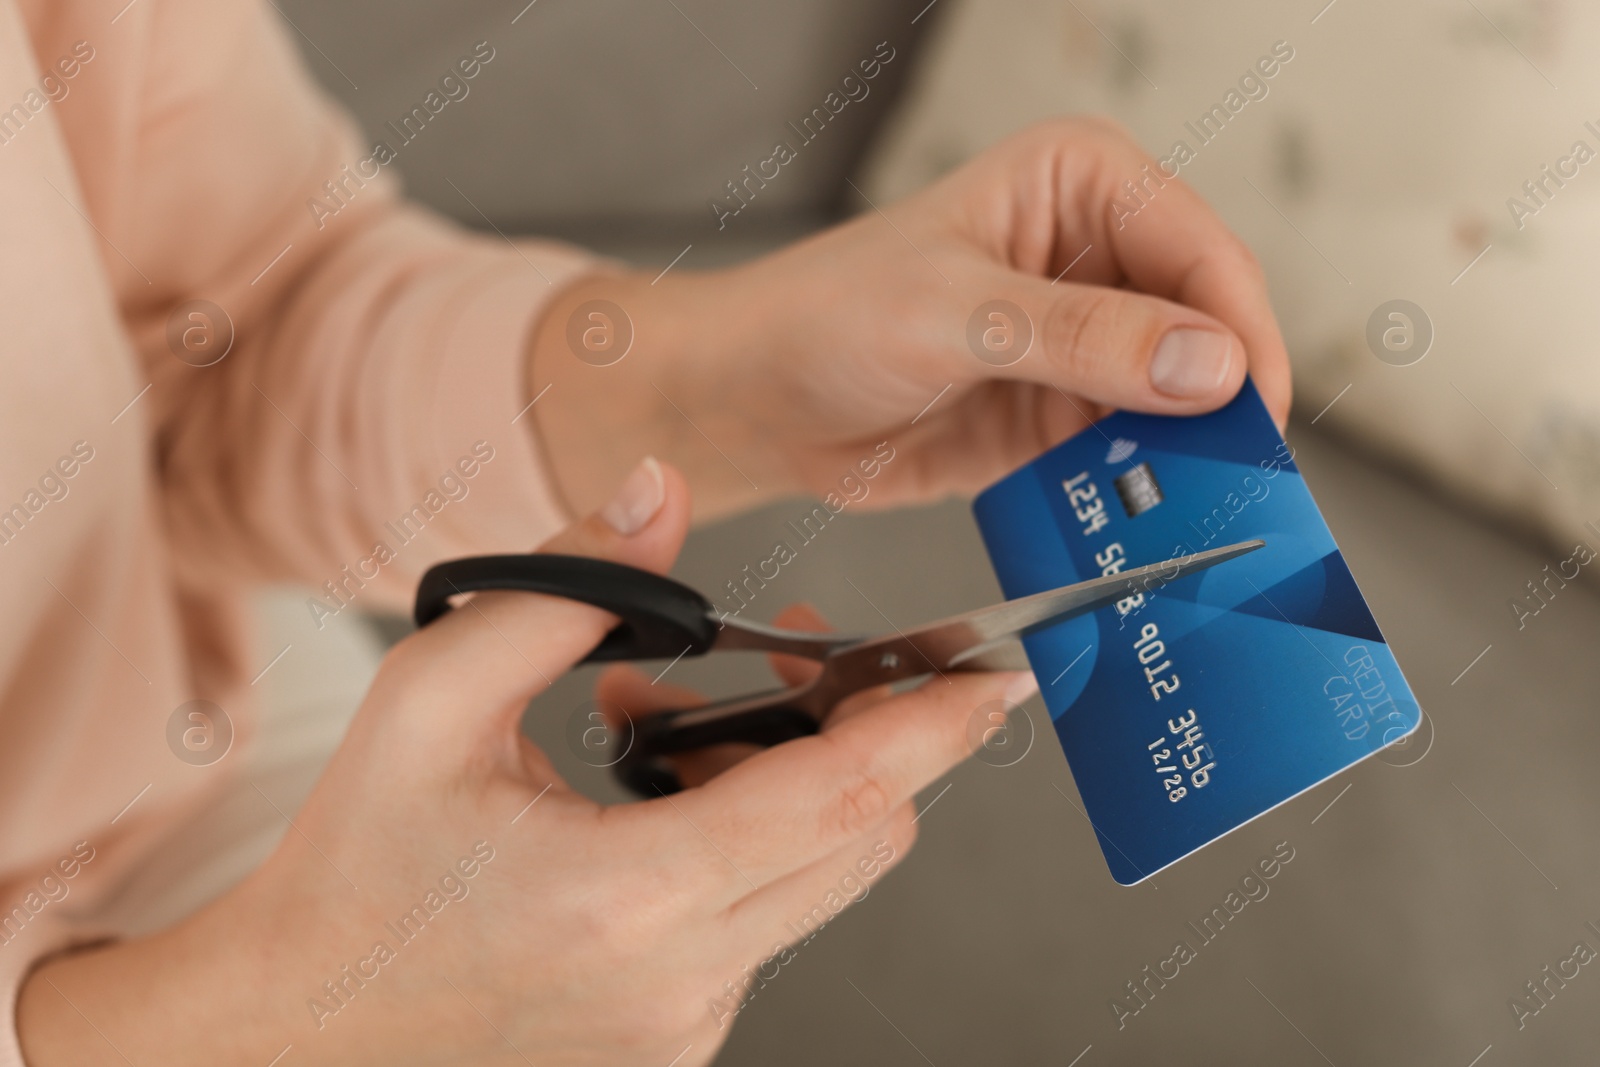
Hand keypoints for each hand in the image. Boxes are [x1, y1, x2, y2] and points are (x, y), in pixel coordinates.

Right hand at [18, 458, 1033, 1066]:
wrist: (299, 1022)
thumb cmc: (355, 868)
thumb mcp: (429, 699)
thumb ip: (561, 589)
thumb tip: (653, 495)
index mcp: (629, 895)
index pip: (839, 796)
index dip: (929, 728)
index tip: (991, 678)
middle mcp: (679, 976)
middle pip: (862, 836)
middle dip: (861, 734)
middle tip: (799, 665)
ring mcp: (685, 1021)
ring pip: (825, 879)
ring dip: (790, 787)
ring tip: (668, 735)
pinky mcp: (678, 1039)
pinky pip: (772, 922)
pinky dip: (750, 848)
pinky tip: (658, 807)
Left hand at [529, 117, 1290, 518]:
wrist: (754, 399)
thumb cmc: (823, 316)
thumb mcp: (955, 314)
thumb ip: (1083, 339)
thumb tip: (1204, 362)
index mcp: (1079, 187)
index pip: (1199, 251)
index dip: (1237, 331)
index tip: (1247, 409)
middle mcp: (1093, 260)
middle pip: (1203, 332)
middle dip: (1219, 405)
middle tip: (1235, 477)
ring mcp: (1081, 346)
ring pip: (1175, 405)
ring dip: (1183, 459)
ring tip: (1192, 512)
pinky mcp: (1059, 418)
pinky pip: (1125, 458)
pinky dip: (1137, 492)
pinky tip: (1140, 523)